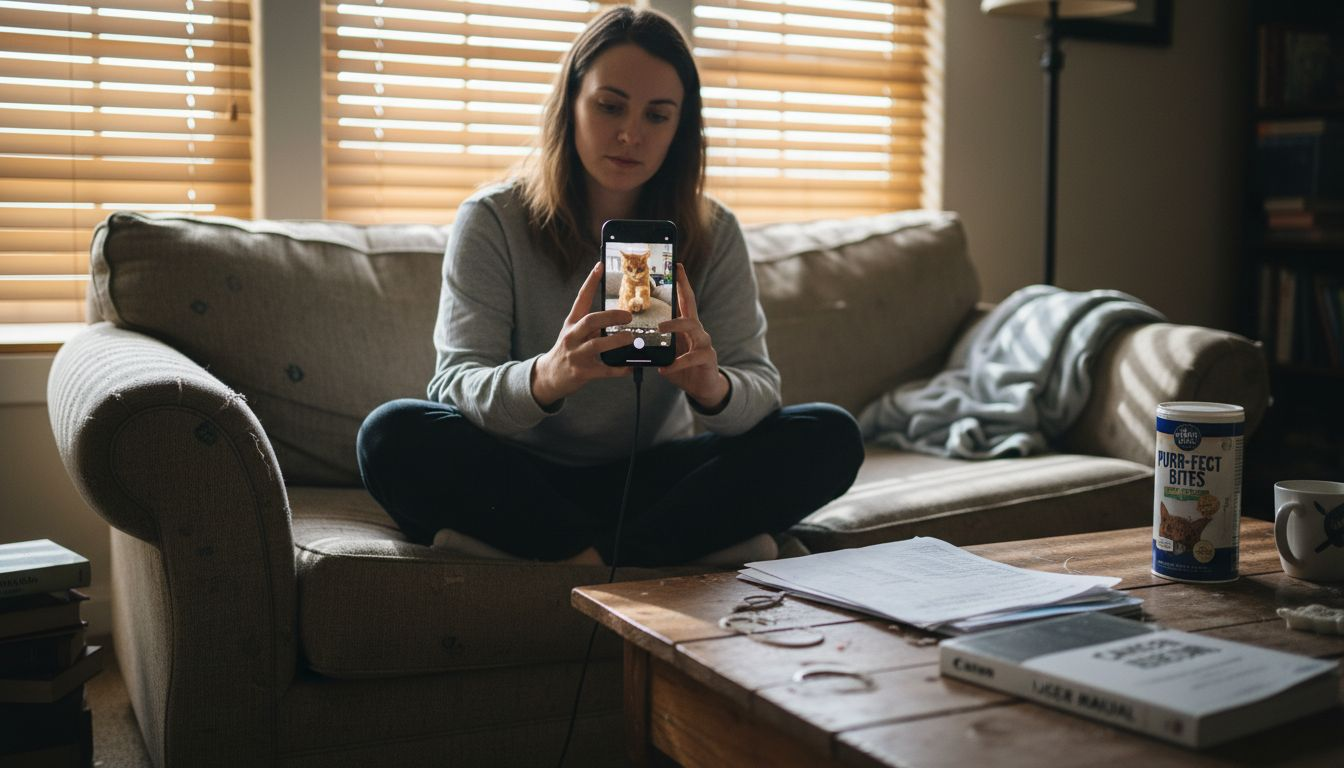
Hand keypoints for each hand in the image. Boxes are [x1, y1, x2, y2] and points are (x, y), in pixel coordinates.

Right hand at [532, 262, 634, 407]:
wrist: (549, 376)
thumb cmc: (567, 351)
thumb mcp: (574, 334)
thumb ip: (591, 325)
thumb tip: (617, 317)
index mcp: (571, 323)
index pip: (581, 298)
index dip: (590, 282)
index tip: (600, 266)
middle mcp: (572, 336)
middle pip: (591, 321)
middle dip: (611, 316)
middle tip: (628, 316)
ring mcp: (576, 354)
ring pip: (597, 344)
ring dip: (617, 341)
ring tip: (630, 338)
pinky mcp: (583, 372)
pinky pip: (605, 370)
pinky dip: (619, 368)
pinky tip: (630, 366)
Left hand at [658, 264, 729, 410]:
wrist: (703, 387)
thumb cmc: (683, 367)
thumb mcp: (669, 352)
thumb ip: (657, 342)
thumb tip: (631, 334)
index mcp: (686, 327)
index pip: (685, 300)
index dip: (682, 282)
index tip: (677, 264)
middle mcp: (697, 331)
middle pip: (691, 306)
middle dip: (683, 291)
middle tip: (671, 280)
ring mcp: (704, 343)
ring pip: (693, 328)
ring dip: (675, 326)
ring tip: (660, 329)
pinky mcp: (708, 359)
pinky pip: (693, 357)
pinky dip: (678, 363)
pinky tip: (667, 369)